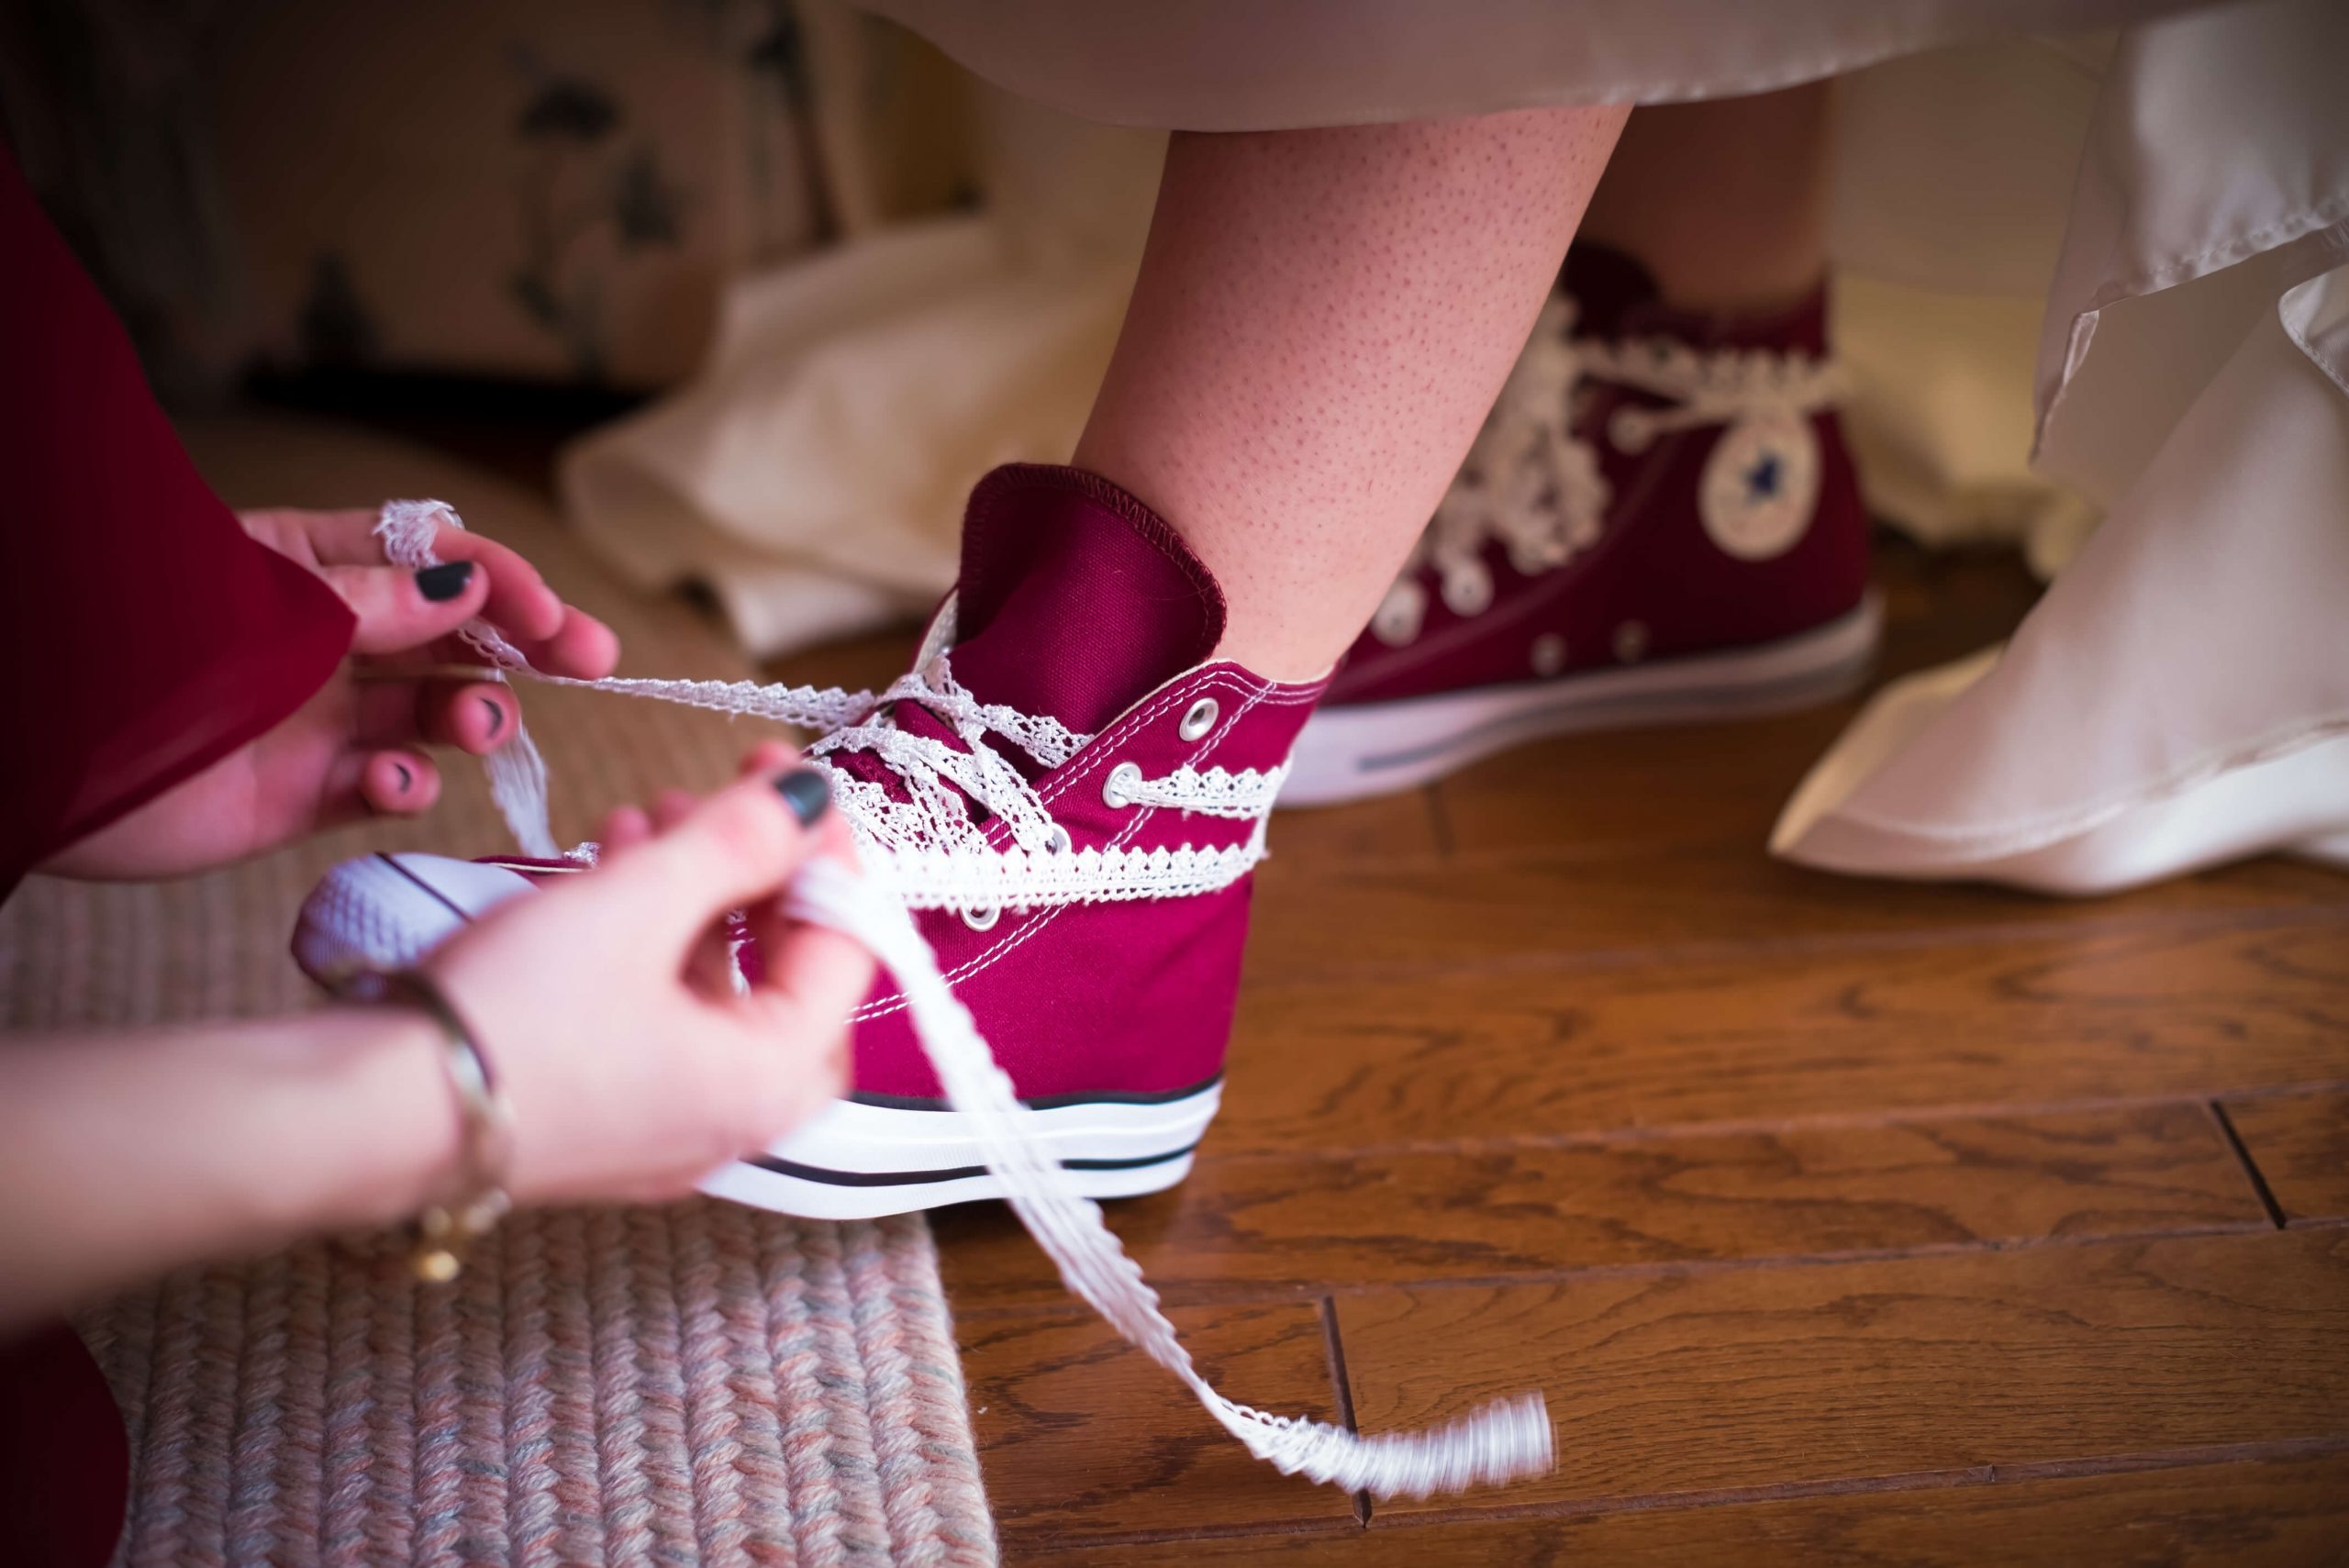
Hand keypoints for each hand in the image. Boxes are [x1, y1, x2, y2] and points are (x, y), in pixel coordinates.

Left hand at [42, 507, 619, 878]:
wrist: (46, 761)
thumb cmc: (148, 650)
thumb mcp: (273, 608)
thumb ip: (377, 604)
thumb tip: (472, 589)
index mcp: (312, 565)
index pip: (434, 558)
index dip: (501, 581)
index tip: (551, 616)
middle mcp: (329, 637)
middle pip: (456, 633)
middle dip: (528, 644)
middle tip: (593, 661)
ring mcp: (323, 716)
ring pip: (434, 711)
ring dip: (474, 715)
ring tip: (480, 727)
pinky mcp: (308, 793)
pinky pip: (388, 786)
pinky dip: (406, 789)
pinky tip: (395, 786)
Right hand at [421, 758, 871, 1204]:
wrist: (368, 1115)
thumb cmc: (513, 1019)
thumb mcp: (640, 901)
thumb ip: (739, 841)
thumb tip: (815, 798)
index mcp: (772, 1079)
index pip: (847, 946)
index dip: (825, 848)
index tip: (788, 775)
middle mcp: (733, 1119)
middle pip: (787, 970)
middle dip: (756, 872)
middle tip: (723, 798)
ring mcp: (663, 1125)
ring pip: (714, 987)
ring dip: (692, 895)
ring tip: (644, 821)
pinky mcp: (600, 1114)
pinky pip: (655, 1015)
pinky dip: (645, 942)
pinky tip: (600, 875)